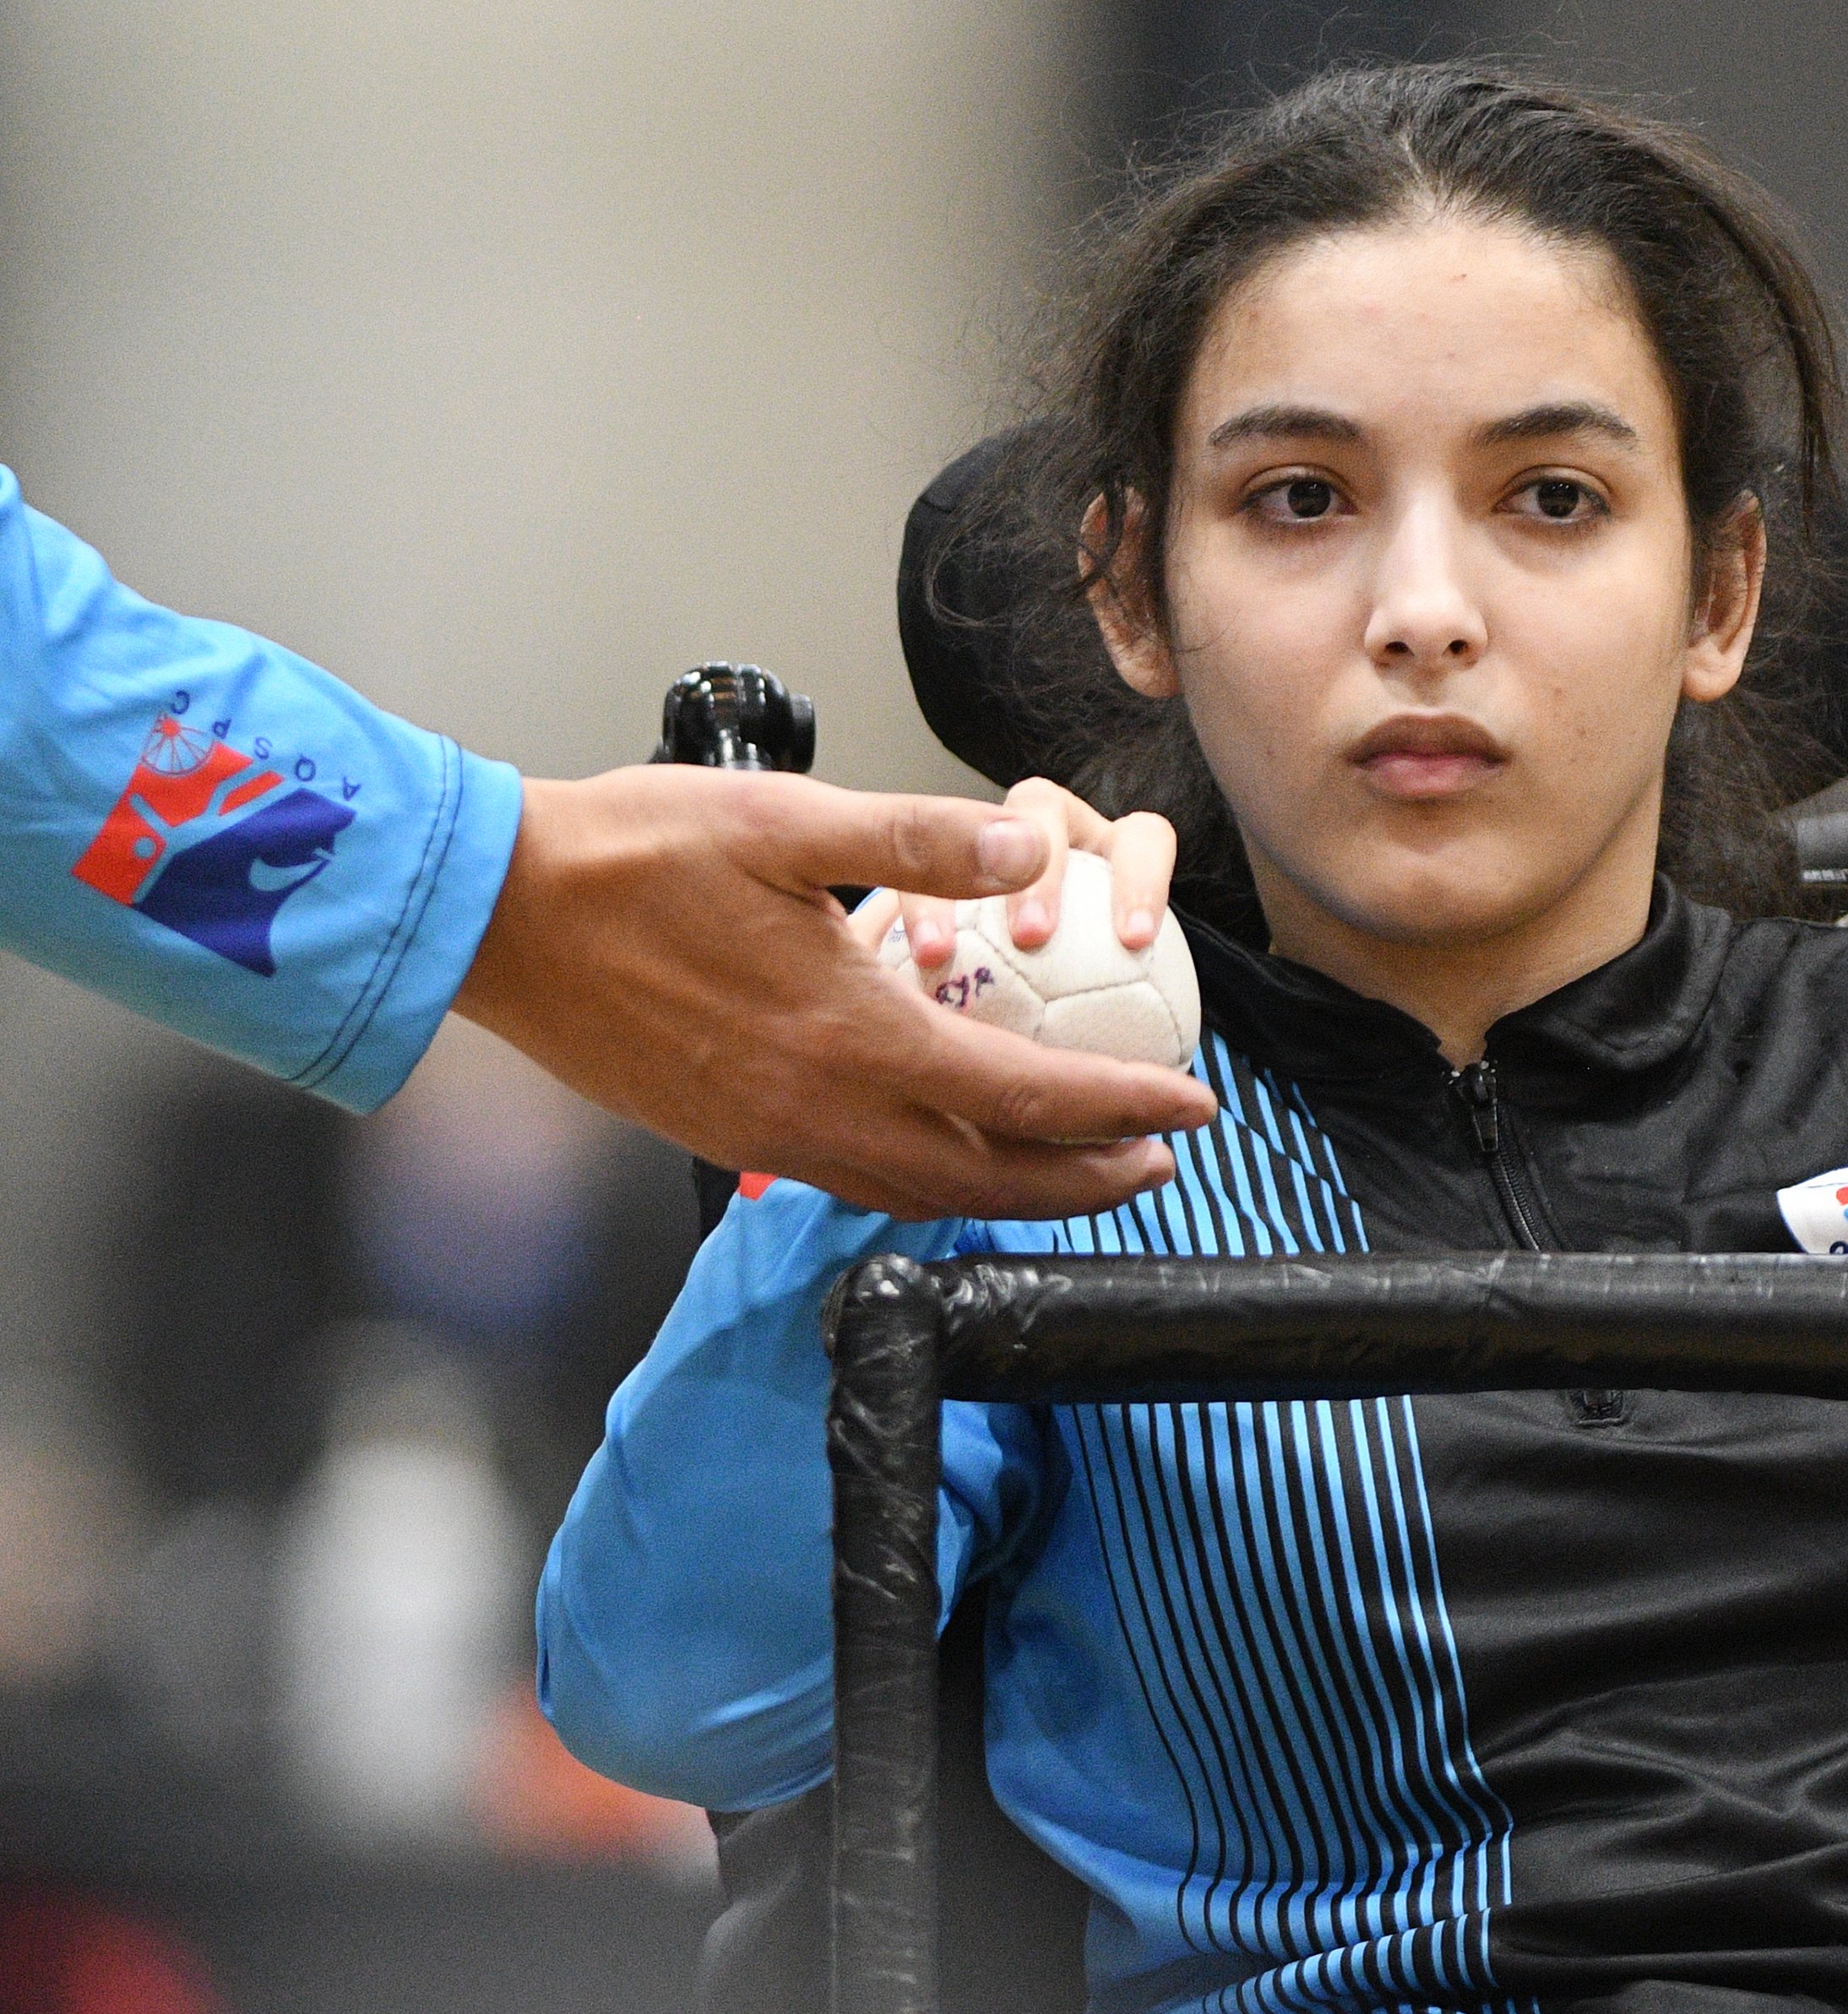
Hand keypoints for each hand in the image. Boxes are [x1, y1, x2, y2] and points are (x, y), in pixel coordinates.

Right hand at [451, 767, 1215, 1219]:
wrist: (493, 918)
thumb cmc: (629, 857)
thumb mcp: (785, 822)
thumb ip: (918, 839)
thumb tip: (1030, 841)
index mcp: (851, 1035)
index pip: (1026, 1094)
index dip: (1120, 1106)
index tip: (1189, 1103)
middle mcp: (818, 1108)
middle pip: (987, 1176)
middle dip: (1086, 1179)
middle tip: (1159, 1162)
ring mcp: (770, 1132)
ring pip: (924, 1192)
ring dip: (1015, 1190)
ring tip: (1082, 1170)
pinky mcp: (730, 1134)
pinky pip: (859, 1182)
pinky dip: (932, 1184)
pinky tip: (953, 1153)